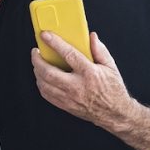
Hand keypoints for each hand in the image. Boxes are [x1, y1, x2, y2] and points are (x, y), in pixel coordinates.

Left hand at [31, 31, 149, 149]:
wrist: (114, 113)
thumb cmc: (113, 90)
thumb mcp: (111, 67)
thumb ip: (100, 50)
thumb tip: (91, 37)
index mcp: (89, 73)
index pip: (68, 54)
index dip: (54, 43)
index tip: (45, 35)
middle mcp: (77, 86)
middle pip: (49, 72)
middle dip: (37, 60)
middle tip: (36, 52)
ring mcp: (69, 97)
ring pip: (45, 84)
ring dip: (37, 72)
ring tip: (37, 64)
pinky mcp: (66, 105)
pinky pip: (47, 95)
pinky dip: (41, 85)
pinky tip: (42, 78)